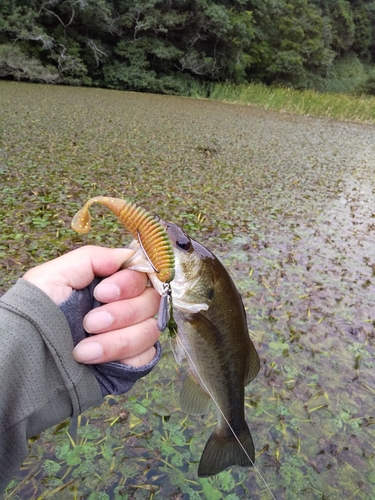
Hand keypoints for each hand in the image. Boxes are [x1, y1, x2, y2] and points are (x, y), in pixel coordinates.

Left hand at [23, 246, 159, 366]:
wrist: (27, 357)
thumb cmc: (36, 313)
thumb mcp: (54, 275)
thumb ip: (92, 258)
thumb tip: (126, 256)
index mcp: (109, 282)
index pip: (142, 273)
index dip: (129, 282)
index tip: (102, 292)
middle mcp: (123, 305)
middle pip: (151, 300)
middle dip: (120, 313)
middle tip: (89, 323)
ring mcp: (129, 333)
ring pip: (149, 329)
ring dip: (117, 339)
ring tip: (83, 348)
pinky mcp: (130, 361)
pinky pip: (147, 355)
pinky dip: (123, 356)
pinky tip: (96, 359)